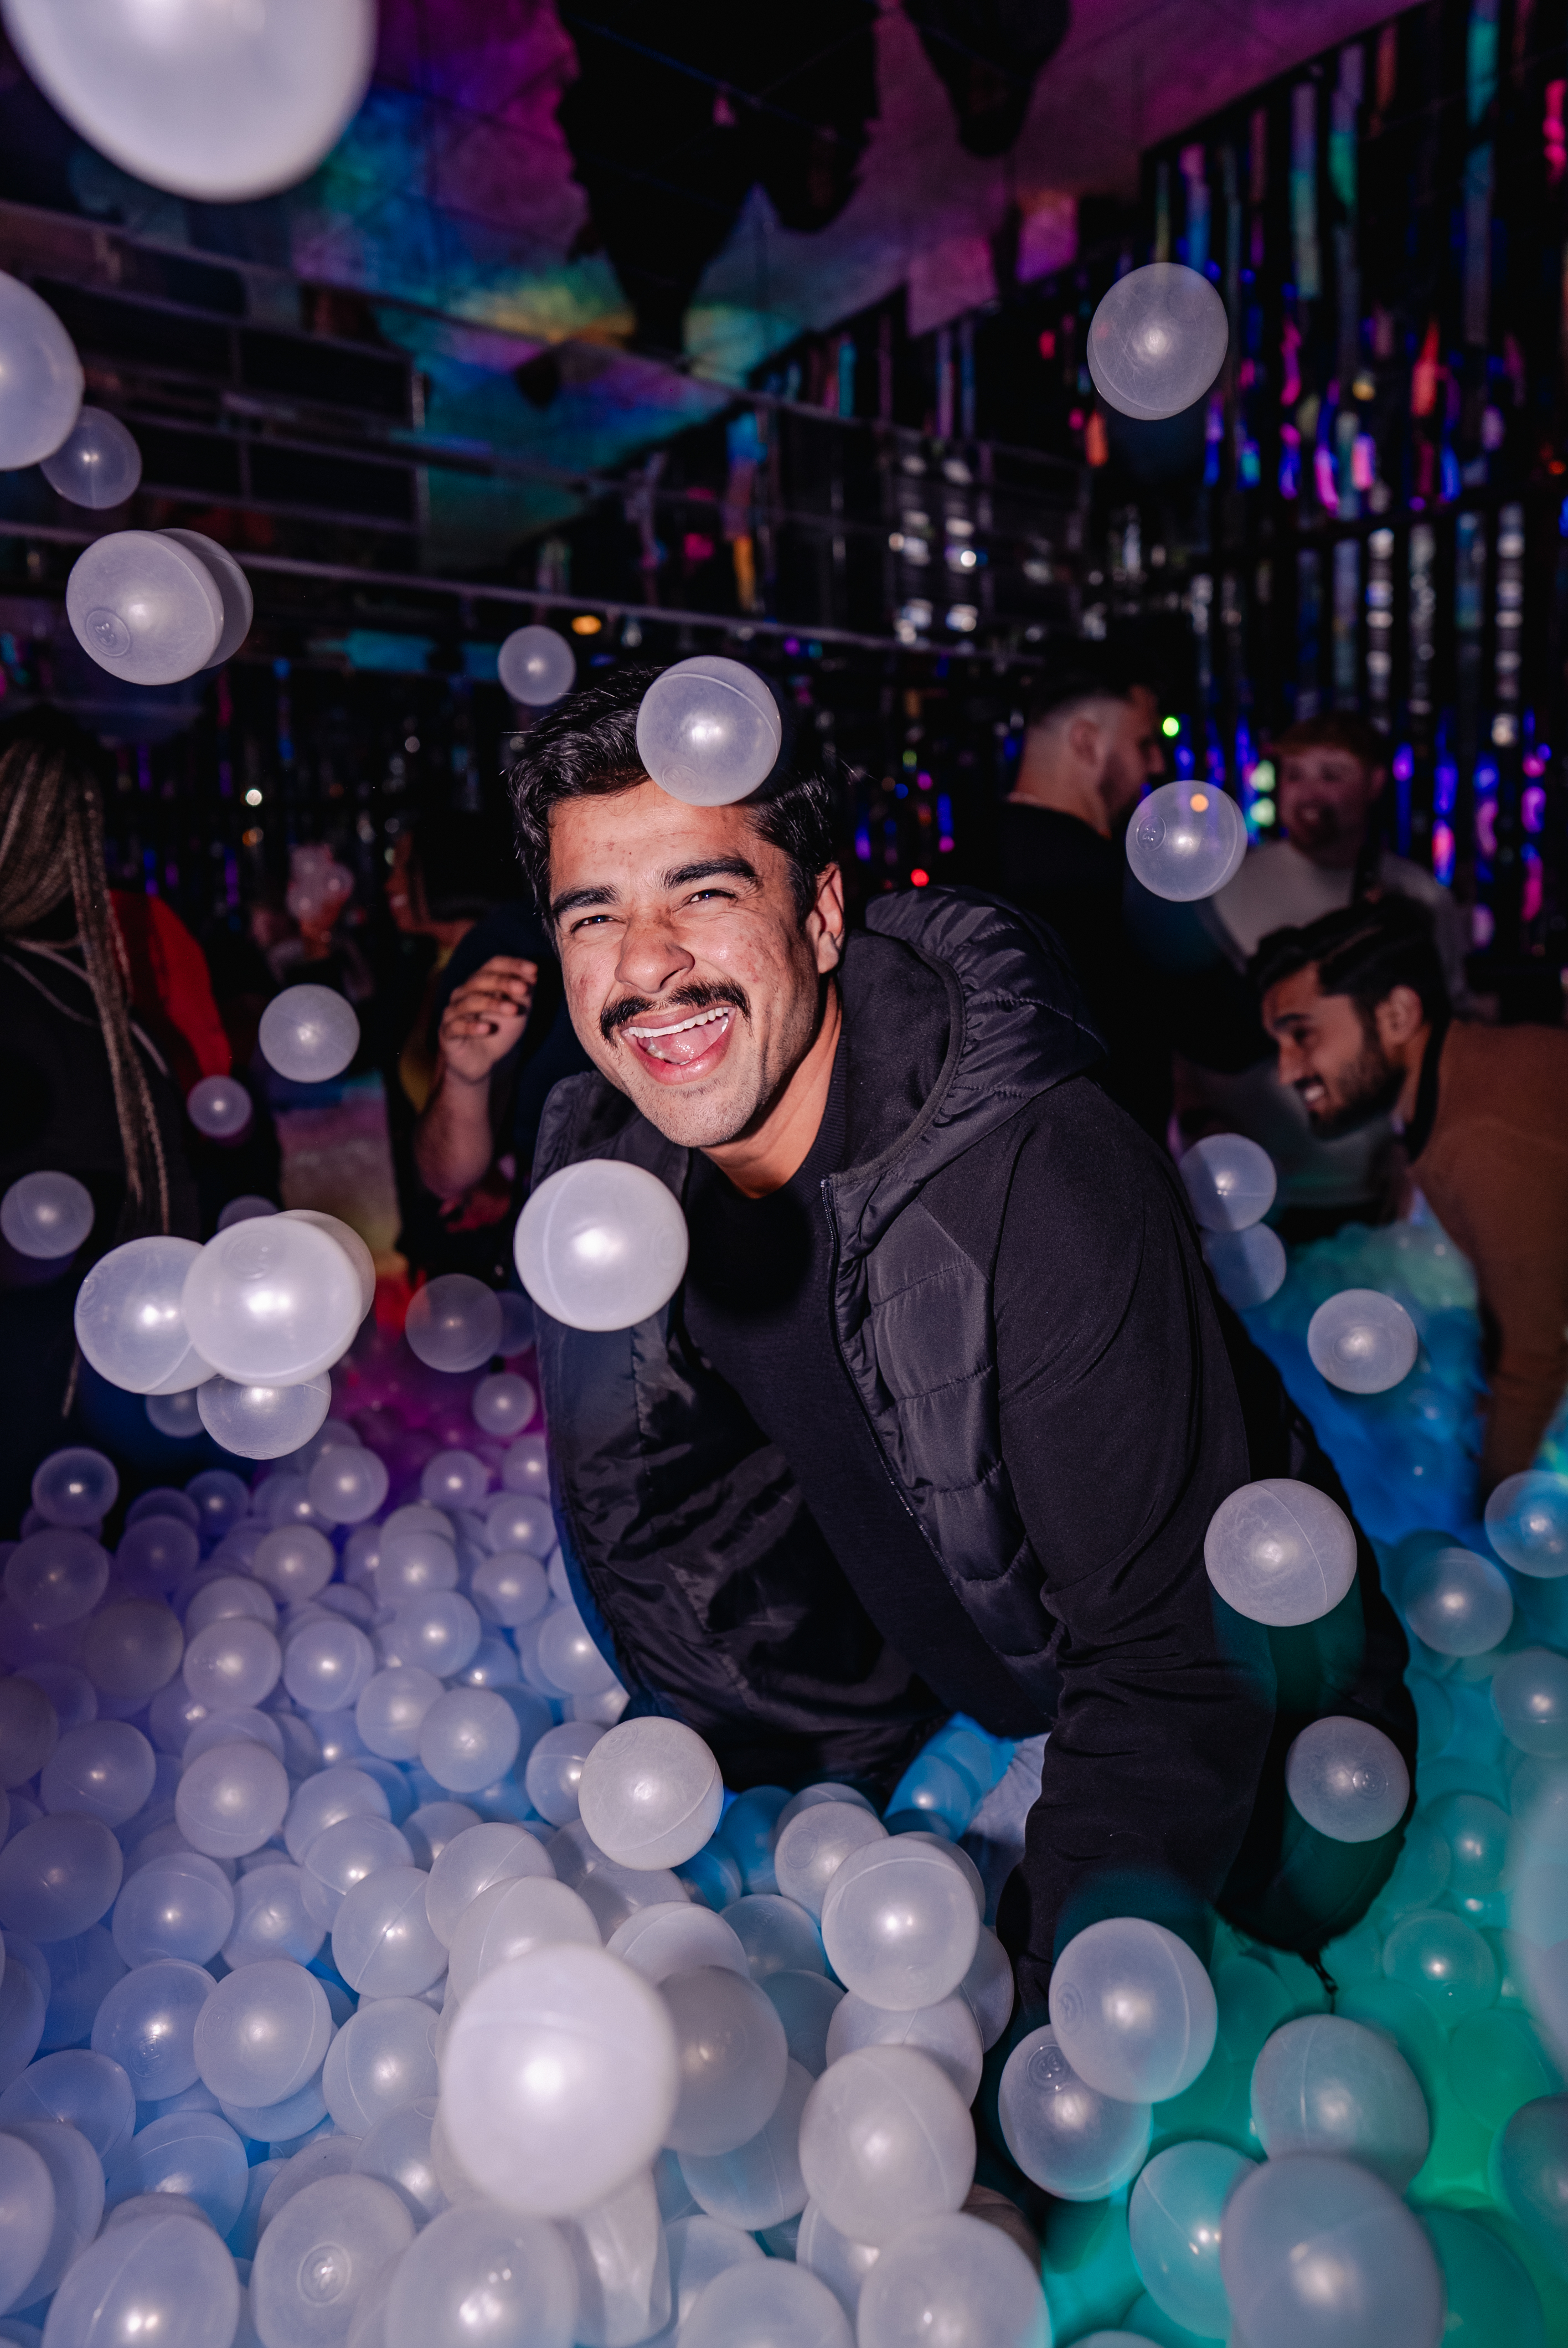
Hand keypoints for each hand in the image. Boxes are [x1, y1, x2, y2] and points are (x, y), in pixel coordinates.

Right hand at [436, 955, 537, 1086]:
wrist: (484, 1061)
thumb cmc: (499, 1030)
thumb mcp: (517, 1010)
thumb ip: (523, 993)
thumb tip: (533, 974)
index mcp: (480, 982)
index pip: (493, 964)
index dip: (512, 965)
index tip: (534, 970)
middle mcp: (463, 992)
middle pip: (480, 980)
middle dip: (503, 982)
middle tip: (524, 989)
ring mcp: (453, 1011)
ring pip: (469, 1002)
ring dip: (492, 1004)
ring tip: (513, 1010)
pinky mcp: (447, 1032)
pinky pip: (456, 1026)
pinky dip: (472, 1026)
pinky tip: (487, 1029)